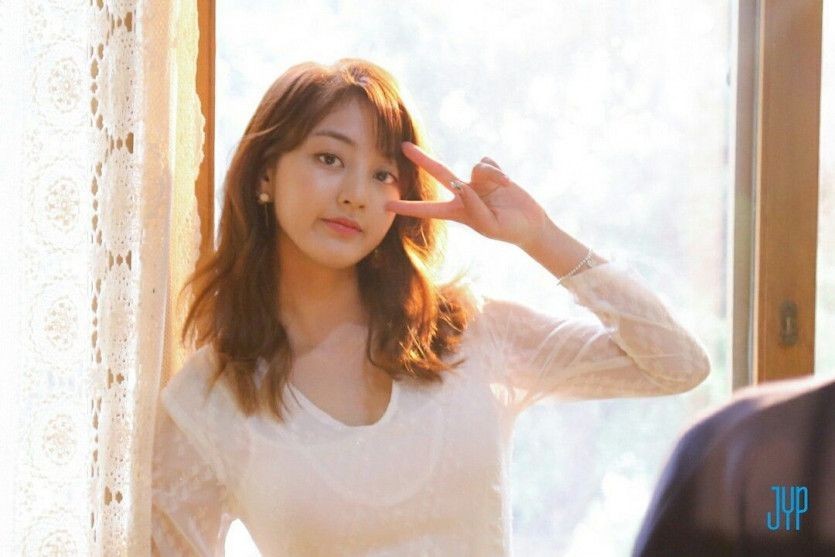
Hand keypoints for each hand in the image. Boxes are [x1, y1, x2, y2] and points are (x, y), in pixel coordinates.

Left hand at [385, 141, 550, 250]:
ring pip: (476, 167)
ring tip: (505, 186)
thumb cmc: (508, 230)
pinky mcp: (491, 173)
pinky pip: (489, 164)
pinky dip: (498, 172)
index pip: (427, 209)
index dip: (407, 207)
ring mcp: (477, 182)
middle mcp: (463, 194)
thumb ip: (474, 207)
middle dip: (422, 159)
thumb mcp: (490, 225)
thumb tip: (461, 184)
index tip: (386, 205)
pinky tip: (507, 182)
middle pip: (438, 173)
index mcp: (457, 212)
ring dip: (491, 176)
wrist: (530, 223)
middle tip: (404, 146)